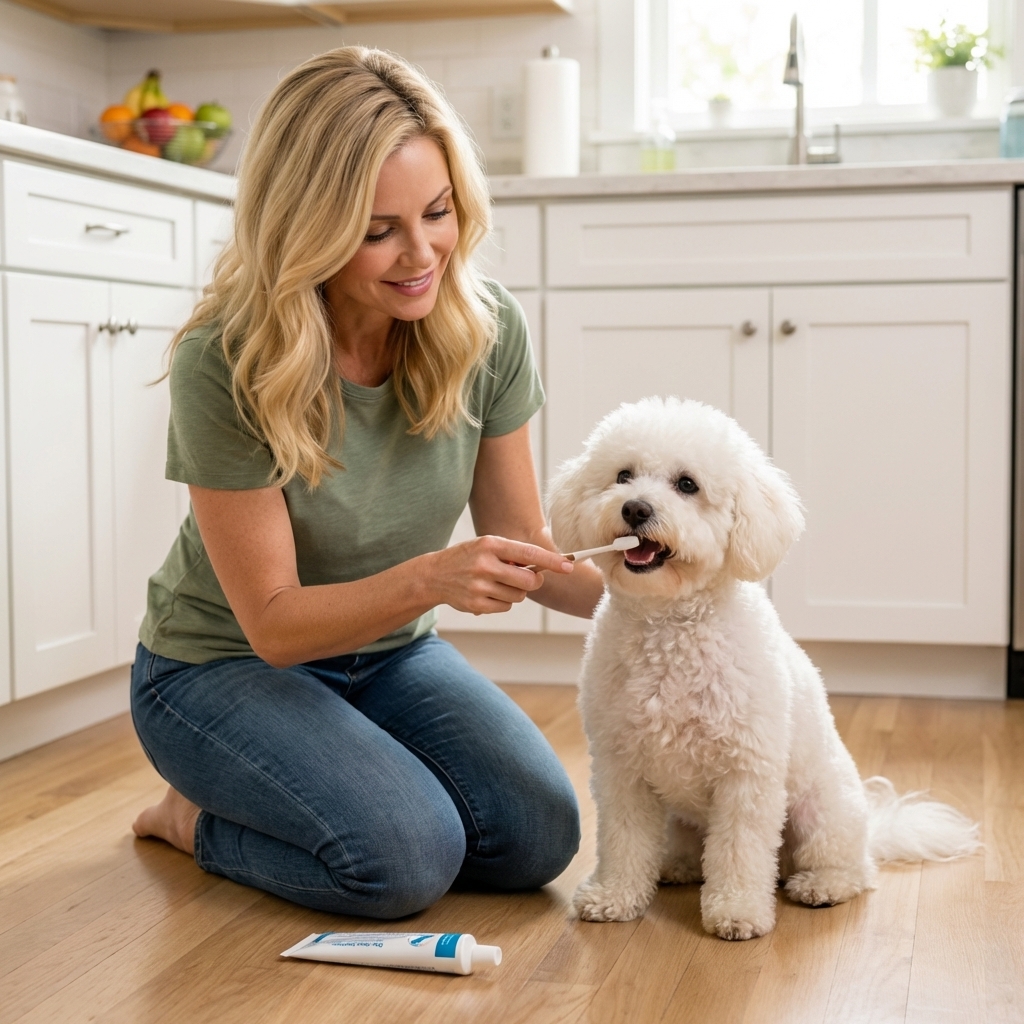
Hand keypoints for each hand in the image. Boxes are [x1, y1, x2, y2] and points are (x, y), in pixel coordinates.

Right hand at [427, 536, 573, 614]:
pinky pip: (505, 607)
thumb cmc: (468, 557)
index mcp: (490, 545)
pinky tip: (488, 593)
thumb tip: (544, 567)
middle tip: (529, 578)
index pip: (528, 553)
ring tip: (498, 583)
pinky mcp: (476, 605)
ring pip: (518, 596)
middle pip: (528, 581)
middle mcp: (484, 564)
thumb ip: (513, 554)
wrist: (434, 575)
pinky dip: (503, 602)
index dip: (551, 561)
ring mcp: (479, 586)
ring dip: (515, 591)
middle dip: (534, 582)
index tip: (569, 566)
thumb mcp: (486, 546)